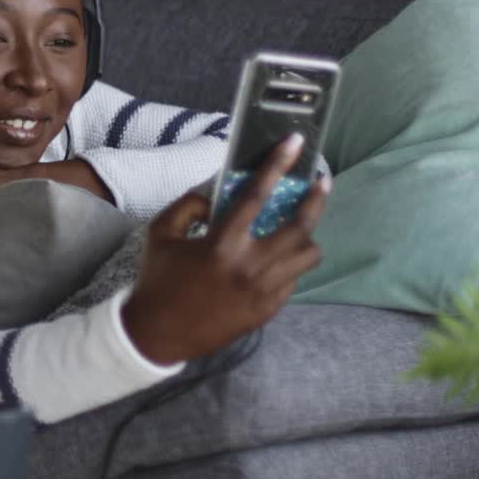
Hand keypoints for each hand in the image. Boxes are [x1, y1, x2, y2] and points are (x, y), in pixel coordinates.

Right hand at [120, 134, 329, 365]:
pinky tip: (273, 260)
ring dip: (304, 237)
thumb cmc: (157, 280)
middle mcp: (249, 267)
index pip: (256, 195)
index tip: (294, 143)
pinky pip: (294, 279)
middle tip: (321, 183)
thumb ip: (188, 205)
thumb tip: (216, 189)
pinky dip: (287, 265)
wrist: (158, 334)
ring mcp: (264, 291)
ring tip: (295, 229)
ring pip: (308, 255)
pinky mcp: (269, 310)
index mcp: (221, 244)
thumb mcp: (160, 234)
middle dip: (316, 199)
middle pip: (300, 226)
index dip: (277, 165)